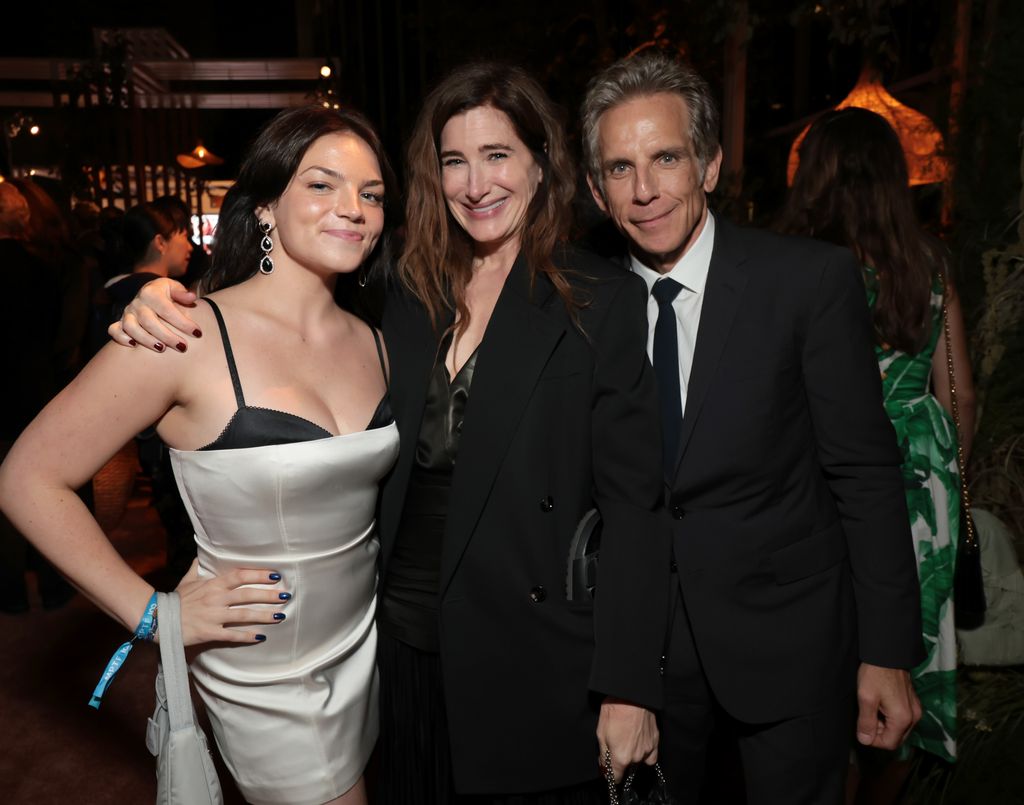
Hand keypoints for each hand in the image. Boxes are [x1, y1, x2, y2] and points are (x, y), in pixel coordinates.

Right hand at [108, 277, 198, 351]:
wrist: (148, 293)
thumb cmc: (166, 294)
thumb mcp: (174, 288)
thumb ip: (182, 293)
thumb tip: (192, 297)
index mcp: (151, 292)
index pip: (167, 309)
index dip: (183, 322)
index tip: (198, 333)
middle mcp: (137, 303)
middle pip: (149, 321)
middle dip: (167, 336)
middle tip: (182, 346)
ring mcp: (127, 313)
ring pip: (131, 328)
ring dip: (146, 340)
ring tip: (162, 349)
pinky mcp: (120, 322)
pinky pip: (114, 330)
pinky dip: (121, 338)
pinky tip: (134, 346)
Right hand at [172, 560, 290, 645]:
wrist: (157, 619)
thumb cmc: (175, 599)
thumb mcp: (187, 579)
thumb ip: (197, 567)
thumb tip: (201, 554)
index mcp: (213, 584)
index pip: (240, 576)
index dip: (259, 575)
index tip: (275, 575)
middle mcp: (216, 598)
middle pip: (247, 595)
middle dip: (269, 595)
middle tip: (286, 596)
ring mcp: (213, 616)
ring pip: (244, 615)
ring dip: (264, 615)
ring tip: (280, 616)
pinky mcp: (209, 632)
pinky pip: (232, 635)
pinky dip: (247, 636)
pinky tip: (260, 636)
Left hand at [596, 697, 658, 782]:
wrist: (632, 694)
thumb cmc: (614, 710)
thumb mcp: (601, 733)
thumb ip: (603, 754)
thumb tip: (604, 767)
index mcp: (622, 758)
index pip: (616, 777)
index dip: (610, 775)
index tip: (608, 770)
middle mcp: (637, 757)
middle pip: (628, 769)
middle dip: (621, 762)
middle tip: (616, 747)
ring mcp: (648, 749)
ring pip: (640, 762)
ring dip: (633, 758)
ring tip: (628, 744)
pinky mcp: (656, 740)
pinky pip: (652, 755)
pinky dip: (646, 753)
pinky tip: (640, 745)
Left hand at [856, 662, 920, 749]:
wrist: (888, 654)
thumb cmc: (876, 673)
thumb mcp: (866, 698)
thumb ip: (866, 722)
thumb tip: (865, 740)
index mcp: (903, 718)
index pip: (889, 743)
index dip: (873, 740)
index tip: (863, 728)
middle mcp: (914, 717)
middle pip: (895, 738)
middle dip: (880, 732)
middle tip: (867, 716)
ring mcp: (915, 709)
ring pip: (898, 729)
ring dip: (884, 724)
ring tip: (873, 707)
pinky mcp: (913, 703)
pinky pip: (902, 719)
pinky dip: (890, 717)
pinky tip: (881, 704)